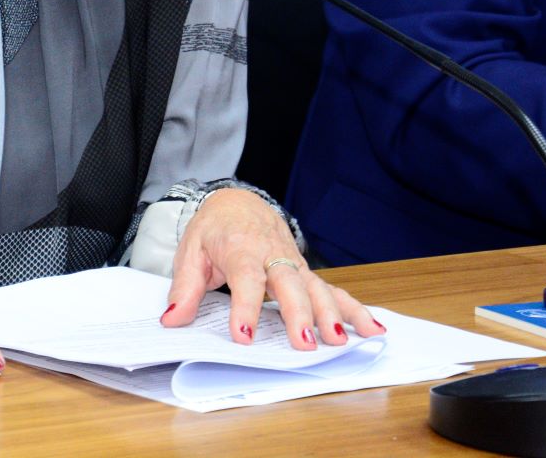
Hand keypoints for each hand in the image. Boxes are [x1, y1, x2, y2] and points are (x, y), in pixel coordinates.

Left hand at [161, 188, 384, 349]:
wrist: (238, 202)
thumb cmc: (214, 229)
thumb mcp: (191, 251)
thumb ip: (184, 288)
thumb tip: (172, 319)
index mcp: (241, 249)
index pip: (245, 279)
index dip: (245, 308)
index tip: (244, 336)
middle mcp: (273, 256)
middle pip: (289, 283)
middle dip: (298, 313)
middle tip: (304, 343)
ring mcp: (294, 264)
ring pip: (317, 288)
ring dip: (331, 314)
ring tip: (340, 341)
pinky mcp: (306, 273)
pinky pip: (334, 290)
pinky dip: (355, 309)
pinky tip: (374, 329)